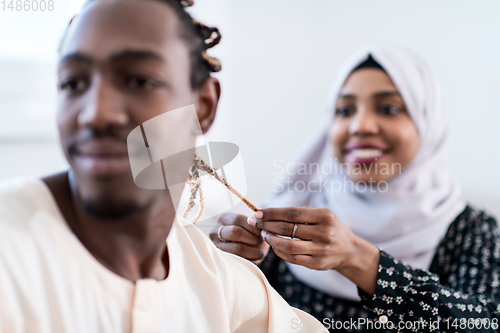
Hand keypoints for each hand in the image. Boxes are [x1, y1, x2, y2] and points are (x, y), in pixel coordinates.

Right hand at [210, 213, 269, 264]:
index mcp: (223, 219)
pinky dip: (249, 260)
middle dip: (252, 238)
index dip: (252, 226)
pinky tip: (254, 258)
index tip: (263, 231)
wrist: (245, 250)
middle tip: (261, 241)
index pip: (237, 219)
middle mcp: (215, 232)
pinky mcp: (221, 260)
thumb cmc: (250, 234)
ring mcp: (216, 247)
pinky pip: (238, 260)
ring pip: (236, 248)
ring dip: (253, 251)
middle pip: (235, 232)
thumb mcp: (251, 225)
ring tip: (260, 252)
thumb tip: (261, 221)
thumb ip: (256, 222)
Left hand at [247, 207, 379, 294]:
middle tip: (254, 223)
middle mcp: (324, 233)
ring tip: (264, 235)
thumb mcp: (321, 215)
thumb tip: (268, 212)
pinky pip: (293, 258)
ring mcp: (321, 250)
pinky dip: (280, 252)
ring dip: (271, 240)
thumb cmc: (329, 227)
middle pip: (287, 229)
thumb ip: (299, 213)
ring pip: (288, 246)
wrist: (349, 250)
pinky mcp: (317, 264)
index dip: (271, 213)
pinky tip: (274, 246)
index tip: (257, 213)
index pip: (291, 213)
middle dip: (267, 225)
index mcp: (324, 216)